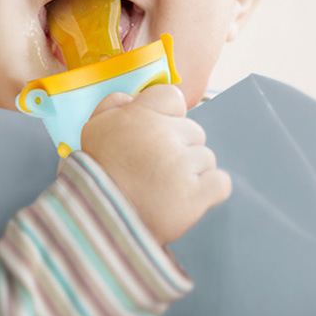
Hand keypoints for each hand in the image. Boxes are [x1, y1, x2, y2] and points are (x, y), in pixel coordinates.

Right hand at [80, 84, 230, 245]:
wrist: (100, 217)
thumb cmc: (98, 170)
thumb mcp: (95, 126)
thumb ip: (117, 102)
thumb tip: (138, 98)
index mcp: (141, 115)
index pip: (173, 97)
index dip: (166, 116)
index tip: (154, 134)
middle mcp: (164, 136)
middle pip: (194, 131)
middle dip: (179, 147)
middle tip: (155, 167)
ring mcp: (182, 165)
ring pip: (206, 158)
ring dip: (191, 170)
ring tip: (164, 186)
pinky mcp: (195, 194)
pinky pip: (220, 182)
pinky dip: (209, 190)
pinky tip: (186, 195)